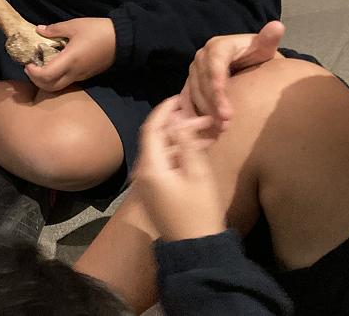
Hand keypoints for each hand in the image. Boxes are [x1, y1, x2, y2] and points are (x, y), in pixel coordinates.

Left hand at [24, 18, 115, 91]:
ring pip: (58, 87)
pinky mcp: (86, 76)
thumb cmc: (98, 31)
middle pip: (50, 87)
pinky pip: (67, 82)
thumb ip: (55, 29)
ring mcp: (81, 76)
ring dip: (45, 81)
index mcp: (70, 60)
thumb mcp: (75, 25)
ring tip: (40, 67)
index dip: (33, 72)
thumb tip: (39, 30)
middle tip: (30, 67)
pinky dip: (55, 78)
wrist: (122, 40)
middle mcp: (74, 73)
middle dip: (36, 80)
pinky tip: (54, 65)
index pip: (46, 75)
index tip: (27, 63)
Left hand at [134, 95, 224, 241]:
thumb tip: (177, 121)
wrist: (196, 249)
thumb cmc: (200, 211)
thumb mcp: (198, 174)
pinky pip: (163, 164)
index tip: (178, 98)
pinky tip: (197, 150)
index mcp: (150, 167)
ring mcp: (146, 184)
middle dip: (177, 125)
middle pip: (156, 139)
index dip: (164, 110)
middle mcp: (142, 173)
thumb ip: (186, 143)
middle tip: (201, 117)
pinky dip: (177, 154)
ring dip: (179, 140)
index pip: (151, 129)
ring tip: (205, 131)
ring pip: (161, 151)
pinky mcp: (154, 192)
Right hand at [180, 21, 285, 134]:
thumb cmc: (257, 55)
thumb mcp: (264, 47)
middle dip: (212, 105)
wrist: (246, 62)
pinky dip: (192, 116)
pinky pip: (185, 101)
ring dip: (204, 113)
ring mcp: (193, 72)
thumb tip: (277, 26)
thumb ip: (268, 39)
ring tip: (219, 131)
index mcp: (217, 46)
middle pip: (202, 83)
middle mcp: (201, 58)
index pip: (214, 66)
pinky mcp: (190, 85)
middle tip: (225, 125)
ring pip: (193, 94)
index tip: (226, 109)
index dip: (218, 87)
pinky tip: (203, 132)